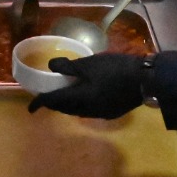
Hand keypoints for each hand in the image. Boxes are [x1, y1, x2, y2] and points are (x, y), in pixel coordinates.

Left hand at [29, 53, 146, 118]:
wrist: (145, 79)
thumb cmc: (115, 68)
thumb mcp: (90, 63)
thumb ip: (68, 67)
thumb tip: (51, 67)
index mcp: (80, 98)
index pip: (54, 102)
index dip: (40, 103)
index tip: (31, 107)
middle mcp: (87, 110)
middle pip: (64, 110)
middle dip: (53, 104)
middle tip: (47, 96)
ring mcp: (99, 114)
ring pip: (76, 112)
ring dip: (67, 106)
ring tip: (63, 94)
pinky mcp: (110, 113)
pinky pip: (88, 111)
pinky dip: (80, 105)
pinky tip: (84, 96)